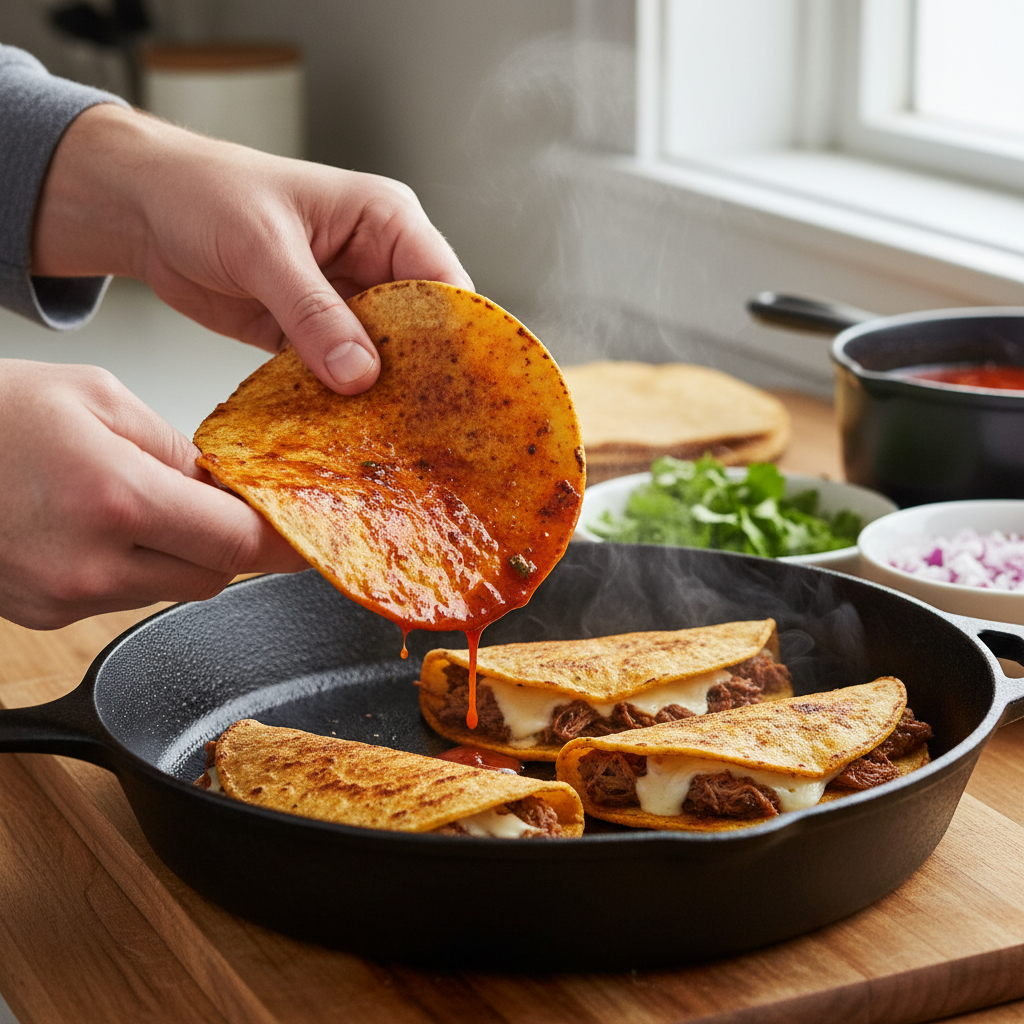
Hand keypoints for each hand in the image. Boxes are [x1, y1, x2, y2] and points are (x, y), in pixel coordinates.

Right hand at [0, 360, 307, 628]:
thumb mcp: (98, 398)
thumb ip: (177, 447)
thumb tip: (225, 485)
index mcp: (115, 499)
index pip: (237, 544)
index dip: (284, 542)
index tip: (309, 536)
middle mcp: (91, 564)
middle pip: (213, 575)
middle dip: (230, 541)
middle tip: (222, 501)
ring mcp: (63, 599)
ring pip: (172, 588)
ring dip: (182, 553)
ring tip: (145, 502)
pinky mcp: (44, 616)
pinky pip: (124, 597)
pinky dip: (136, 566)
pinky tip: (105, 526)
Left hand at [31, 104, 473, 394]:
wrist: (143, 210)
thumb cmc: (204, 195)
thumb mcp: (263, 248)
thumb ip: (312, 312)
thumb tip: (361, 374)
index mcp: (385, 221)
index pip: (444, 283)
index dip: (456, 337)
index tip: (459, 390)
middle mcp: (376, 263)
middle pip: (423, 330)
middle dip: (424, 376)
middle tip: (430, 431)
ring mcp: (347, 302)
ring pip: (384, 358)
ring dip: (384, 395)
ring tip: (394, 441)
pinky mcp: (315, 334)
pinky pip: (341, 374)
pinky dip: (343, 402)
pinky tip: (348, 431)